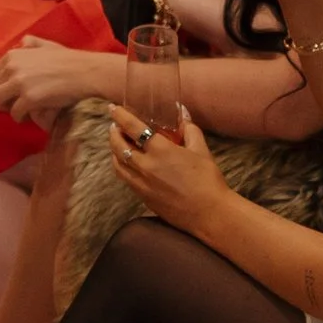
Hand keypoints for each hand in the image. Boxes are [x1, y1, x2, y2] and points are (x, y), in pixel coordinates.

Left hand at [0, 40, 108, 120]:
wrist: (86, 73)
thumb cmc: (69, 60)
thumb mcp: (47, 45)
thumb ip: (31, 43)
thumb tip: (22, 42)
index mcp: (13, 55)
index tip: (10, 94)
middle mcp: (12, 67)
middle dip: (2, 100)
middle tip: (15, 105)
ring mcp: (20, 83)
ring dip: (8, 109)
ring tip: (21, 111)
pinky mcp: (29, 98)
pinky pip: (15, 113)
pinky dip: (20, 117)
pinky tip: (29, 116)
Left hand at [108, 106, 232, 237]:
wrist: (209, 213)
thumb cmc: (208, 180)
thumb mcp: (201, 150)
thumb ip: (189, 129)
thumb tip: (182, 112)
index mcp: (160, 151)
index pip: (133, 128)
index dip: (120, 116)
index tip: (113, 108)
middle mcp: (146, 166)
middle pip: (119, 145)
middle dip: (114, 133)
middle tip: (115, 126)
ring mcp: (141, 183)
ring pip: (118, 163)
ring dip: (114, 150)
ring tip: (118, 143)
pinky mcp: (143, 197)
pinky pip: (125, 178)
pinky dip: (121, 167)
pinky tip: (127, 164)